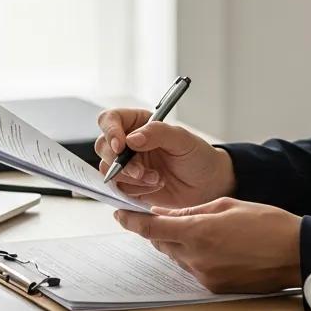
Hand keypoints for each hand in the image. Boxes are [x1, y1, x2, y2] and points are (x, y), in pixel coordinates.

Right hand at [94, 108, 236, 208]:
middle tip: (141, 171)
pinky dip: (135, 190)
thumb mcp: (182, 139)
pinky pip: (118, 189)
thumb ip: (157, 134)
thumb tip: (131, 139)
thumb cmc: (198, 156)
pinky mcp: (130, 186)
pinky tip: (154, 187)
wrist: (208, 185)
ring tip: (156, 179)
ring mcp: (127, 165)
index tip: (120, 146)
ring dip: (131, 178)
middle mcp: (128, 143)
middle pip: (103, 146)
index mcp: (138, 123)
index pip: (110, 120)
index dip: (110, 131)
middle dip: (120, 162)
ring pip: (108, 170)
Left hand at [114, 198, 301, 293]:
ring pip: (176, 257)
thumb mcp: (225, 205)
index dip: (131, 222)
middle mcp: (197, 257)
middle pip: (161, 243)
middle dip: (159, 230)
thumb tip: (165, 212)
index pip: (151, 229)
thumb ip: (190, 210)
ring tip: (199, 230)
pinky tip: (212, 246)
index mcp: (198, 232)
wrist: (296, 253)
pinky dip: (194, 257)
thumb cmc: (267, 224)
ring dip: (177, 243)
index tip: (121, 215)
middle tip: (163, 216)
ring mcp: (205, 276)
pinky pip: (193, 269)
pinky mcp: (215, 287)